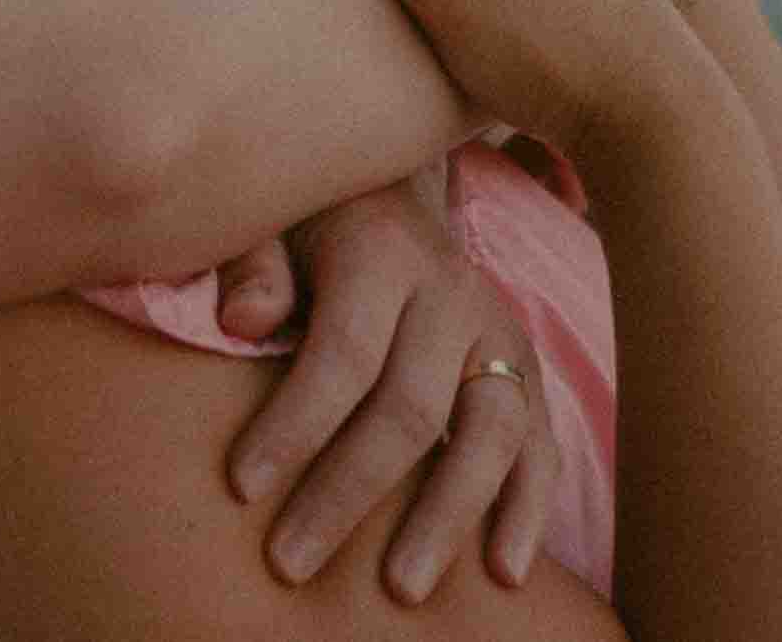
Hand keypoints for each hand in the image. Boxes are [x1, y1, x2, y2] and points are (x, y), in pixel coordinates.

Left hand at [224, 168, 556, 604]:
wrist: (394, 192)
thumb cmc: (311, 226)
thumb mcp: (272, 223)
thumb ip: (253, 268)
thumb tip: (241, 323)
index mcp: (381, 253)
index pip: (343, 354)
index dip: (294, 425)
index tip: (242, 488)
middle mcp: (451, 293)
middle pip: (411, 408)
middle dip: (348, 494)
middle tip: (290, 563)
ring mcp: (499, 333)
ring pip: (491, 434)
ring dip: (446, 517)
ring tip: (401, 589)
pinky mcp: (526, 369)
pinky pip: (540, 445)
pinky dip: (528, 509)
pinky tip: (504, 573)